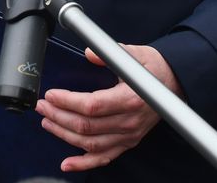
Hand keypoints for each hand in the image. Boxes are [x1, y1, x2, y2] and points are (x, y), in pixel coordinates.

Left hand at [35, 44, 177, 172]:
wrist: (174, 84)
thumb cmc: (154, 69)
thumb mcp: (136, 53)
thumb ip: (111, 53)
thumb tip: (90, 54)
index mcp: (131, 98)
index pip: (92, 105)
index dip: (68, 101)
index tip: (51, 94)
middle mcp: (129, 121)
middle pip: (87, 126)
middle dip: (58, 116)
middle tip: (42, 106)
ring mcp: (128, 135)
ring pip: (90, 143)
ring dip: (64, 135)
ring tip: (47, 122)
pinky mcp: (127, 142)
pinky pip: (103, 158)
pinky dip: (83, 163)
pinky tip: (67, 163)